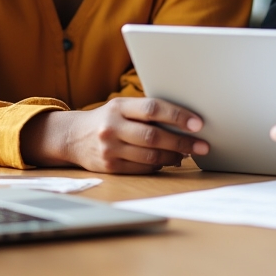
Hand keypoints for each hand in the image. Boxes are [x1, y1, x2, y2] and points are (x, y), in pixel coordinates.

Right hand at [21, 98, 208, 173]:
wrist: (73, 137)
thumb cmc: (109, 118)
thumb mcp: (123, 106)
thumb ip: (148, 111)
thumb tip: (185, 122)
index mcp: (119, 107)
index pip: (153, 109)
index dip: (178, 116)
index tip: (198, 123)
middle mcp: (112, 127)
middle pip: (154, 136)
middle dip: (182, 142)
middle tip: (202, 145)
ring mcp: (109, 149)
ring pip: (150, 155)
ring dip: (174, 156)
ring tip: (187, 154)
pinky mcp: (109, 167)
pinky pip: (141, 168)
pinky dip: (159, 165)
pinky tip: (168, 161)